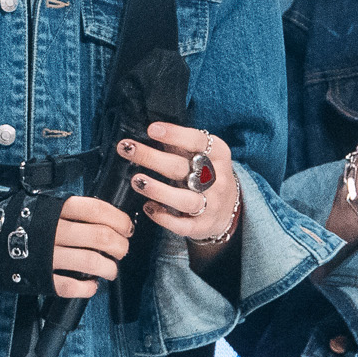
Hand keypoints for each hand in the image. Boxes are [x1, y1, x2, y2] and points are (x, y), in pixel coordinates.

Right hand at [47, 194, 134, 298]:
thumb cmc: (20, 221)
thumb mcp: (43, 203)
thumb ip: (71, 209)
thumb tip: (106, 217)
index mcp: (56, 208)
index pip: (97, 210)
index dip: (119, 220)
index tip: (127, 228)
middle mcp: (53, 230)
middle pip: (101, 237)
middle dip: (120, 246)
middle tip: (122, 250)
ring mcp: (47, 256)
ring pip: (91, 262)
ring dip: (109, 269)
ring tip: (110, 270)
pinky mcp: (41, 278)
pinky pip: (71, 286)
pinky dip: (87, 288)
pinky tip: (91, 285)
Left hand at [117, 120, 239, 246]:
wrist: (230, 208)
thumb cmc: (207, 173)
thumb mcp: (201, 154)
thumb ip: (180, 144)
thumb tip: (149, 130)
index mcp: (218, 155)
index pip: (197, 141)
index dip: (174, 134)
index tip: (151, 129)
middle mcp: (217, 180)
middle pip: (182, 168)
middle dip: (151, 157)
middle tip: (127, 148)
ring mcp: (212, 205)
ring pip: (185, 200)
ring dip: (158, 190)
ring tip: (136, 181)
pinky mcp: (202, 227)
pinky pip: (182, 225)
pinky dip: (164, 217)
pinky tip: (148, 207)